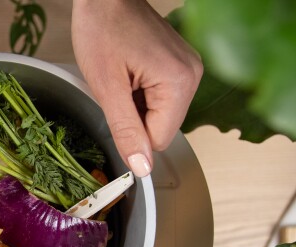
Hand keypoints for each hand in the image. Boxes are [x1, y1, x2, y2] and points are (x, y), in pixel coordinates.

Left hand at [72, 0, 202, 176]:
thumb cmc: (102, 28)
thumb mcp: (107, 86)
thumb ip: (126, 130)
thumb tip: (142, 168)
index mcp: (180, 81)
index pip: (160, 139)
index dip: (132, 134)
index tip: (115, 111)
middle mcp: (193, 75)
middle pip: (163, 128)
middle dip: (134, 118)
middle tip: (117, 88)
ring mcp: (189, 68)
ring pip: (160, 115)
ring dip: (136, 106)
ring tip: (122, 77)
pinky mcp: (180, 65)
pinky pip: (161, 97)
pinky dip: (140, 94)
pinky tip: (129, 72)